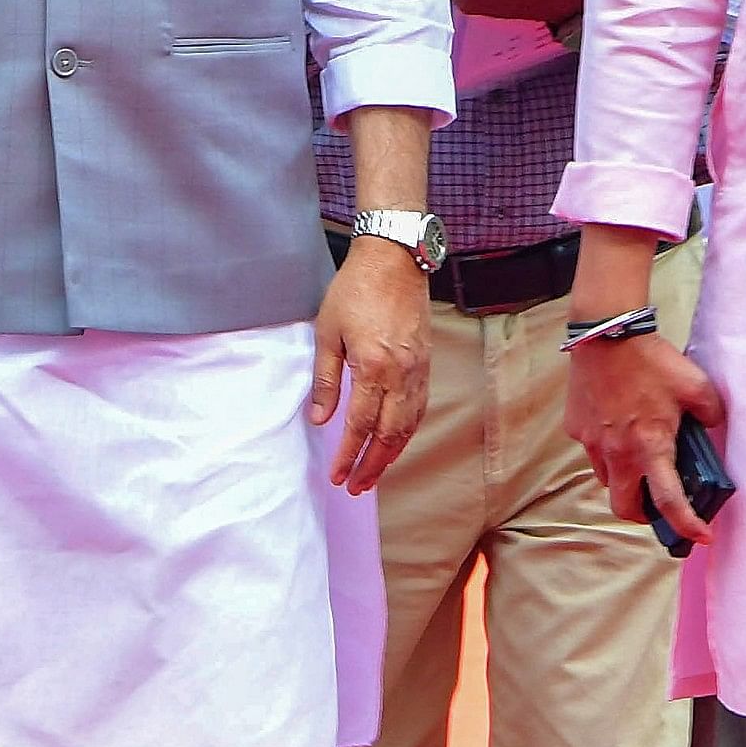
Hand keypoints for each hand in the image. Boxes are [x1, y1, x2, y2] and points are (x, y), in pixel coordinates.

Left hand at [309, 239, 428, 489]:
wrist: (394, 259)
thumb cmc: (355, 290)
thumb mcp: (327, 332)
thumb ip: (325, 379)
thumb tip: (319, 419)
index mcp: (373, 367)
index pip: (360, 425)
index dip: (347, 455)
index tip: (337, 475)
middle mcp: (401, 374)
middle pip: (389, 434)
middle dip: (372, 465)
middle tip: (356, 487)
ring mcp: (418, 370)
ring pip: (408, 425)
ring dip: (391, 454)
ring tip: (374, 473)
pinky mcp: (426, 363)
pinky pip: (419, 408)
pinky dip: (407, 431)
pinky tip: (395, 441)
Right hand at [571, 332, 728, 543]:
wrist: (606, 333)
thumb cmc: (652, 361)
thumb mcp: (697, 386)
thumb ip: (712, 413)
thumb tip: (713, 425)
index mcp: (650, 447)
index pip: (669, 501)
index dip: (686, 525)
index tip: (700, 537)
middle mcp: (618, 453)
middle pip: (624, 507)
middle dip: (641, 514)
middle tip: (655, 503)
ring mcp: (591, 442)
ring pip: (606, 478)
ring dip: (623, 478)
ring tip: (637, 456)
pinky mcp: (575, 428)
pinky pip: (592, 449)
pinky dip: (606, 447)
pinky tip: (616, 424)